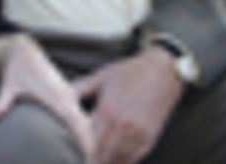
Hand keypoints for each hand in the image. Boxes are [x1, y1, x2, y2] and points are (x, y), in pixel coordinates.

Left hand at [0, 35, 93, 160]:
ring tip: (101, 160)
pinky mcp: (69, 99)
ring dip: (95, 142)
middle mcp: (69, 100)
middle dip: (96, 149)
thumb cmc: (18, 68)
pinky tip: (92, 148)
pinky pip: (84, 119)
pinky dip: (89, 132)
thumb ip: (3, 102)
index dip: (88, 144)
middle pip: (90, 128)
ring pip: (89, 124)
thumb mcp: (9, 85)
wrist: (24, 52)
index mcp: (59, 98)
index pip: (79, 125)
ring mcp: (71, 100)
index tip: (93, 159)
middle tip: (103, 163)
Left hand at [71, 47, 184, 163]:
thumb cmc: (130, 71)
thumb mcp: (101, 76)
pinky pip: (136, 156)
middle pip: (103, 153)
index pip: (89, 139)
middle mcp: (121, 124)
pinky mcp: (150, 136)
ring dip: (109, 163)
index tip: (76, 156)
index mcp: (106, 110)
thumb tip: (62, 94)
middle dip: (93, 161)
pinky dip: (126, 161)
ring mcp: (137, 132)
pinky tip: (118, 162)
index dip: (82, 150)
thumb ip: (80, 88)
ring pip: (119, 158)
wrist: (163, 70)